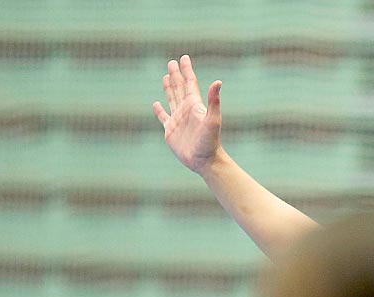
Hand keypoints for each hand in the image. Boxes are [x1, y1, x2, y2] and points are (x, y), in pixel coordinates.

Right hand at [152, 54, 222, 175]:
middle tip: (172, 62)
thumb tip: (218, 81)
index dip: (187, 70)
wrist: (205, 161)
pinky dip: (158, 110)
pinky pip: (163, 117)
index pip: (190, 83)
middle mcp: (186, 110)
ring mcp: (178, 119)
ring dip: (168, 87)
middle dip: (176, 75)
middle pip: (179, 88)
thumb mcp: (212, 120)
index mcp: (195, 105)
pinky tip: (156, 104)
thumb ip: (213, 101)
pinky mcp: (171, 130)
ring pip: (171, 99)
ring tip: (165, 77)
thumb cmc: (210, 142)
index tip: (184, 58)